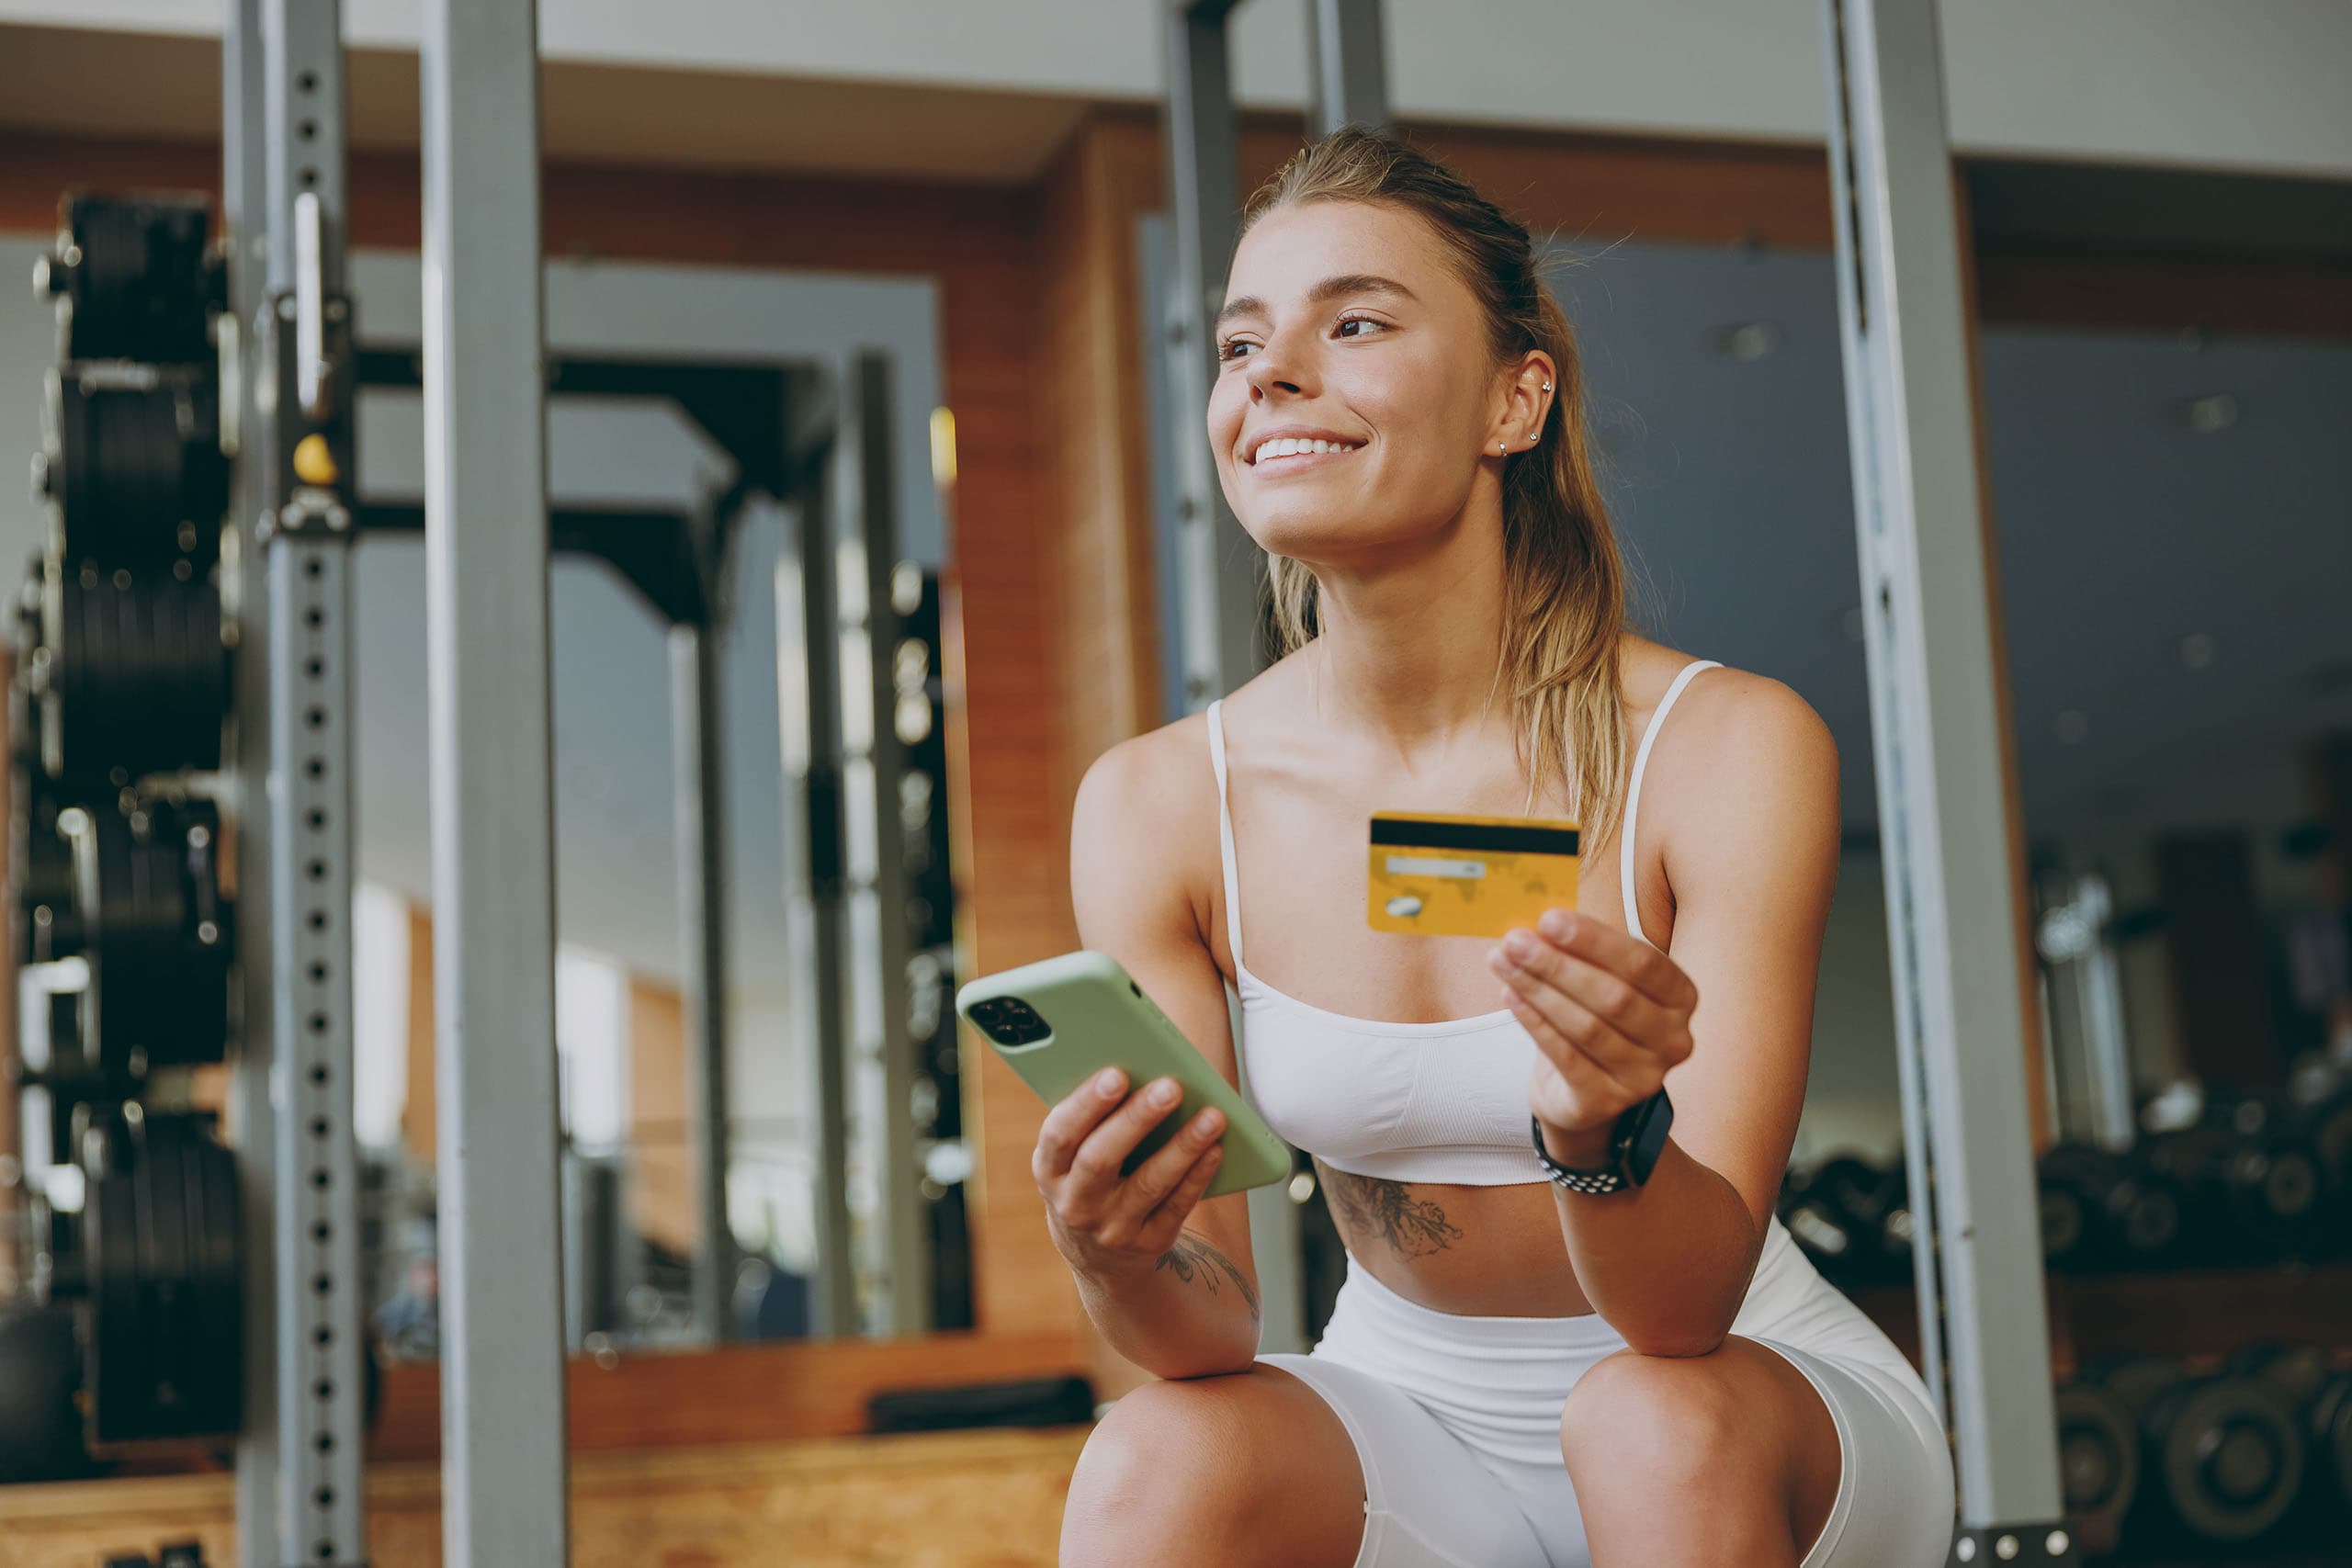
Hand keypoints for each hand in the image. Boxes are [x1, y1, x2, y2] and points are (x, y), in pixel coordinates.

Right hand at [1032, 1067, 1227, 1279]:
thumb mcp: (1074, 1156)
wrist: (1097, 1254)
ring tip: (1213, 1116)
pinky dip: (1197, 1177)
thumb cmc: (1090, 1177)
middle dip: (1137, 1120)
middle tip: (1171, 1086)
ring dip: (1182, 1148)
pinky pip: (1176, 1208)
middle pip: (1101, 1159)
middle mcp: (1074, 1203)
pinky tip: (1216, 1149)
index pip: (1059, 1135)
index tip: (1117, 1073)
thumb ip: (1095, 1120)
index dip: (1086, 1104)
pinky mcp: (1147, 1244)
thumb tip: (1144, 1071)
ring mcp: (1110, 1229)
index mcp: (1049, 1169)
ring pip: (1148, 1185)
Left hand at [1491, 909, 1698, 1141]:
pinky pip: (1566, 1058)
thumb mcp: (1601, 980)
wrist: (1583, 1091)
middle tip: (1515, 941)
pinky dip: (1534, 1023)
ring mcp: (1644, 1076)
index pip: (1642, 963)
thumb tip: (1540, 928)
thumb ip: (1582, 954)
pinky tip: (1510, 995)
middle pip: (1613, 997)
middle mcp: (1673, 1039)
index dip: (1594, 940)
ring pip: (1587, 1028)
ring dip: (1539, 990)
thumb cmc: (1595, 1019)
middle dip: (1558, 965)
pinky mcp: (1608, 1101)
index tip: (1548, 920)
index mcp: (1680, 997)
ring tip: (1503, 962)